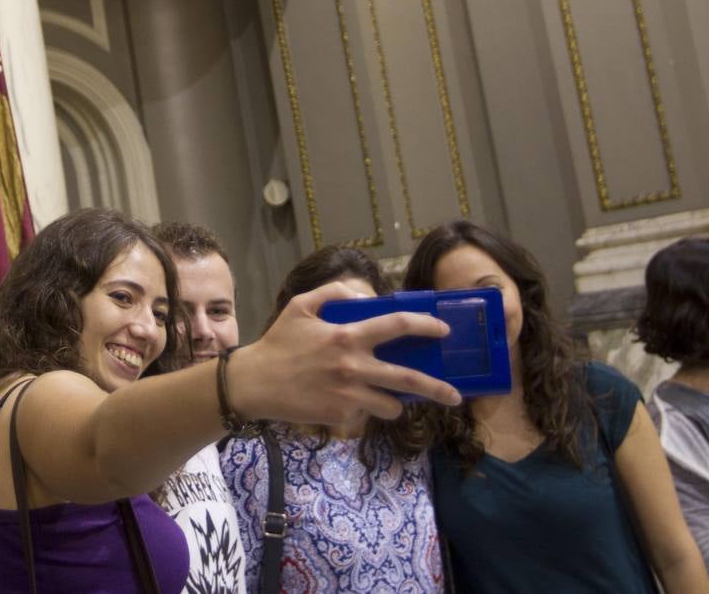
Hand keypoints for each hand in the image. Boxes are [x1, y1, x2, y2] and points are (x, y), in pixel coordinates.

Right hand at [227, 281, 461, 423]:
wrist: (253, 383)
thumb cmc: (278, 342)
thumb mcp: (301, 305)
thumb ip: (335, 292)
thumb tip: (366, 299)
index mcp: (347, 335)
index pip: (398, 326)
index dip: (426, 326)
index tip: (444, 331)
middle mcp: (354, 366)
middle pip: (409, 378)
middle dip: (438, 389)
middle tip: (455, 397)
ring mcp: (348, 395)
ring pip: (391, 405)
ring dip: (395, 402)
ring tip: (390, 399)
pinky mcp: (339, 416)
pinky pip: (364, 415)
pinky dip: (362, 409)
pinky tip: (345, 402)